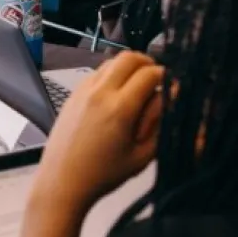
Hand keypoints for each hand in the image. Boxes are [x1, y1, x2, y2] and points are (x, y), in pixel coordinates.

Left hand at [29, 52, 162, 222]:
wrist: (63, 178)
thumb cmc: (105, 173)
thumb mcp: (143, 155)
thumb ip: (161, 125)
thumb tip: (172, 100)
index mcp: (120, 108)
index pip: (149, 74)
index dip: (166, 74)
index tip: (174, 82)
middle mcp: (100, 91)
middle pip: (128, 58)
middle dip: (147, 62)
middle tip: (158, 77)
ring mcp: (83, 89)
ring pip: (110, 61)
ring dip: (128, 66)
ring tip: (139, 84)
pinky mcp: (73, 92)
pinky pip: (96, 72)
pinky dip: (111, 73)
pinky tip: (118, 93)